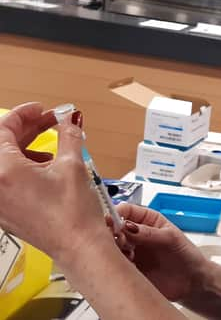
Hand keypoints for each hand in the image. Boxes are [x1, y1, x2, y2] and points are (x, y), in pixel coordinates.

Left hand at [0, 103, 111, 265]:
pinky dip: (23, 167)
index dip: (24, 114)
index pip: (4, 129)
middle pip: (2, 145)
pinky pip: (6, 180)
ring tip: (53, 148)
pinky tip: (47, 168)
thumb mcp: (73, 165)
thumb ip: (69, 136)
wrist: (77, 245)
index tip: (40, 110)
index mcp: (3, 170)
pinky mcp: (5, 211)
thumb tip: (70, 121)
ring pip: (4, 162)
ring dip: (26, 148)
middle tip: (50, 122)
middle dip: (28, 130)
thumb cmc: (72, 214)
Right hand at [112, 203, 208, 301]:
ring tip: (128, 254)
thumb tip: (127, 226)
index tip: (114, 222)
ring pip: (112, 246)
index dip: (116, 214)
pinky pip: (115, 264)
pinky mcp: (129, 268)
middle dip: (112, 232)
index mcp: (147, 220)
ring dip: (114, 249)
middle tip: (120, 240)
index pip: (126, 211)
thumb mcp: (170, 238)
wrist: (191, 282)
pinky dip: (116, 264)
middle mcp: (136, 234)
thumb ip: (148, 233)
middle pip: (114, 228)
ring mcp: (131, 251)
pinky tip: (127, 265)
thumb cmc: (186, 255)